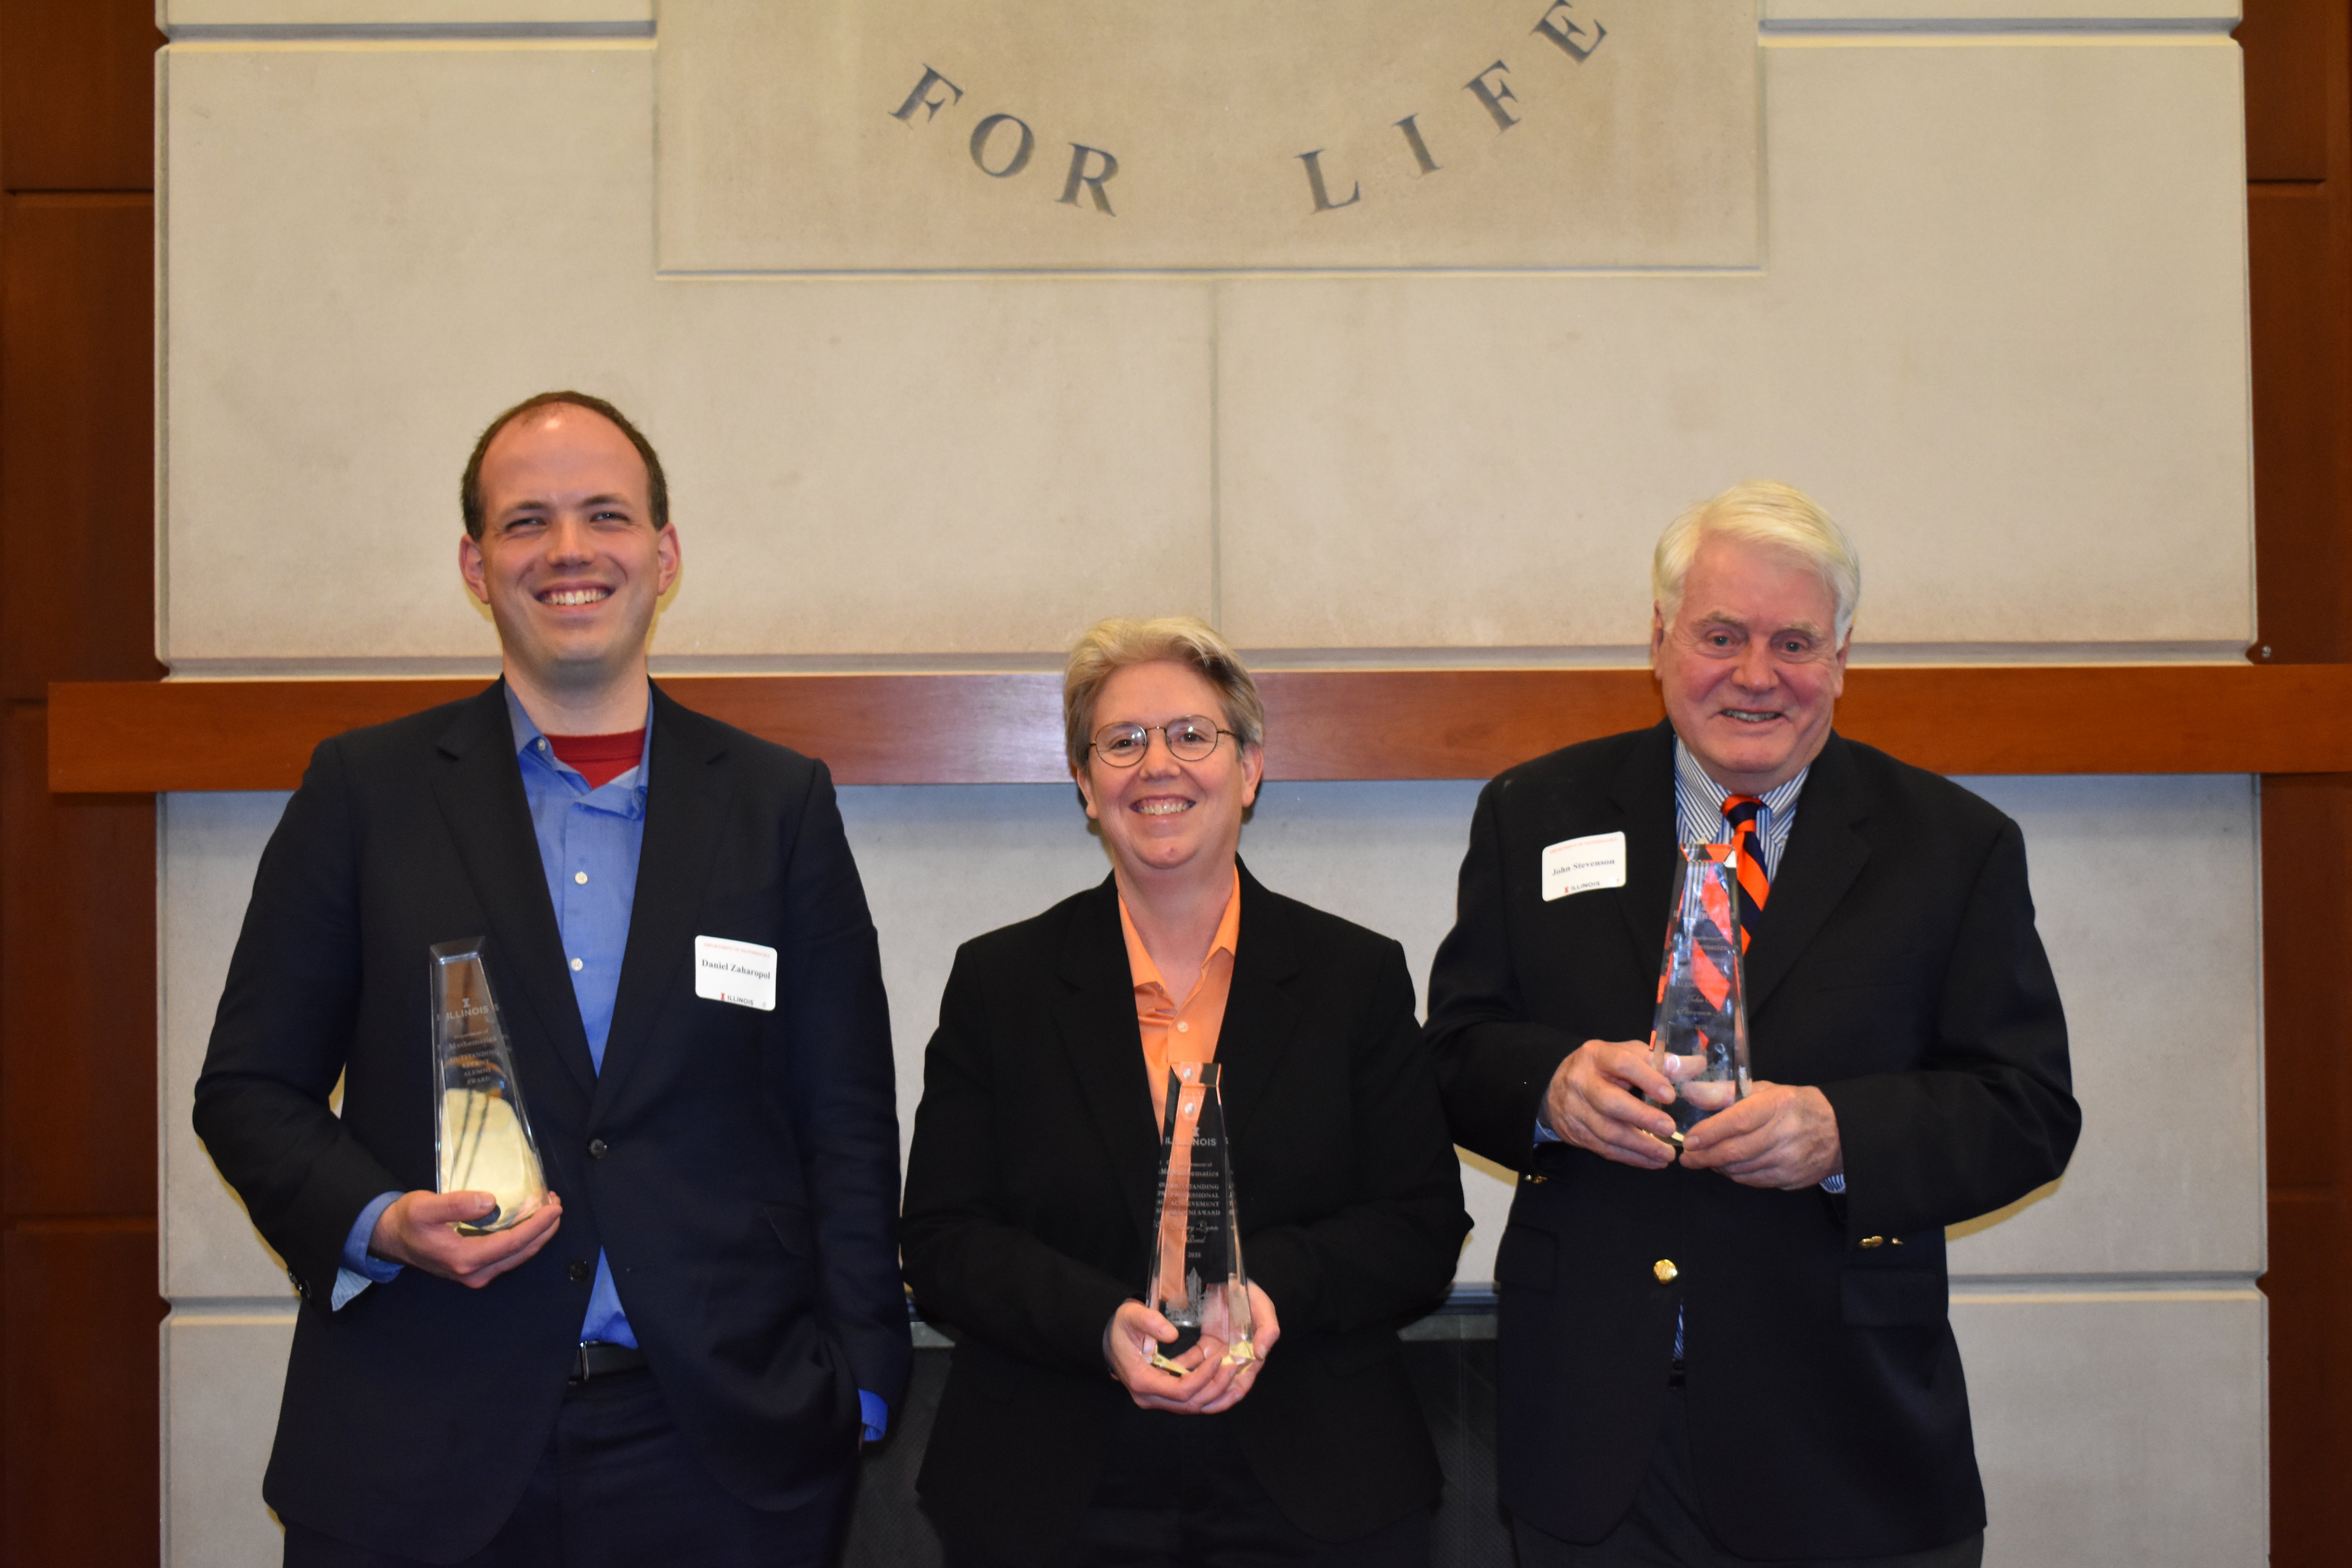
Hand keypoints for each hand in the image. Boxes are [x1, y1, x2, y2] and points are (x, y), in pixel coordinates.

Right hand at [368, 1189, 562, 1287]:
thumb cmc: (407, 1220)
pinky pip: (507, 1256)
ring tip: (549, 1211)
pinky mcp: (474, 1269)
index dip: (537, 1226)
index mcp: (464, 1259)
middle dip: (544, 1230)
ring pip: (516, 1257)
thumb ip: (457, 1205)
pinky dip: (523, 1240)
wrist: (390, 1238)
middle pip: (520, 1252)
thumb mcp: (426, 1207)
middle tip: (556, 1204)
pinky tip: (529, 1223)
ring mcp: (475, 1274)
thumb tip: (491, 1202)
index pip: (512, 1243)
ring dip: (536, 1236)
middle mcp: (474, 1273)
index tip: (554, 1207)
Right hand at [1101, 1283, 1280, 1414]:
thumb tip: (1171, 1334)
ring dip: (1217, 1397)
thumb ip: (1149, 1321)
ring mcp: (1158, 1400)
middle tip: (1234, 1368)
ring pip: (1193, 1407)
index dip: (1203, 1377)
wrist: (1112, 1339)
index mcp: (1142, 1381)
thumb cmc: (1121, 1327)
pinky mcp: (1166, 1396)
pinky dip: (1210, 1395)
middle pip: (1190, 1404)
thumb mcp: (1130, 1316)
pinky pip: (1191, 1402)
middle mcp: (1150, 1398)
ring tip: (1239, 1383)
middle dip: (1215, 1388)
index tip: (1218, 1359)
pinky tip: (1227, 1386)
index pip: (1181, 1391)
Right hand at [1543, 1040, 1681, 1168]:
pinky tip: (1653, 1161)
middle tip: (1670, 1129)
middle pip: (1610, 1102)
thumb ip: (1660, 1061)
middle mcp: (1580, 1081)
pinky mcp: (1575, 1133)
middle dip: (1642, 1118)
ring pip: (1607, 1131)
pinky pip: (1604, 1149)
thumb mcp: (1627, 1055)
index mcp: (1596, 1055)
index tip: (1671, 1095)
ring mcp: (1574, 1109)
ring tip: (1667, 1154)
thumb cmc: (1603, 1069)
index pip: (1622, 1064)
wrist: (1558, 1087)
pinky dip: (1631, 1157)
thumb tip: (1696, 1065)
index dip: (1647, 1079)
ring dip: (1640, 1146)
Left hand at [1677, 1082, 1842, 1188]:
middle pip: (1737, 1150)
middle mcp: (1786, 1133)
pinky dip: (1735, 1175)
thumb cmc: (1793, 1106)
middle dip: (1705, 1156)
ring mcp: (1791, 1159)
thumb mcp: (1764, 1090)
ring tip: (1704, 1160)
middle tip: (1688, 1157)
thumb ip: (1726, 1093)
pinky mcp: (1792, 1178)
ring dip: (1717, 1166)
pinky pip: (1754, 1181)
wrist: (1837, 1131)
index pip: (1738, 1121)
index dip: (1710, 1132)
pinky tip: (1725, 1167)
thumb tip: (1691, 1094)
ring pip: (1743, 1169)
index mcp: (1779, 1104)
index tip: (1689, 1140)